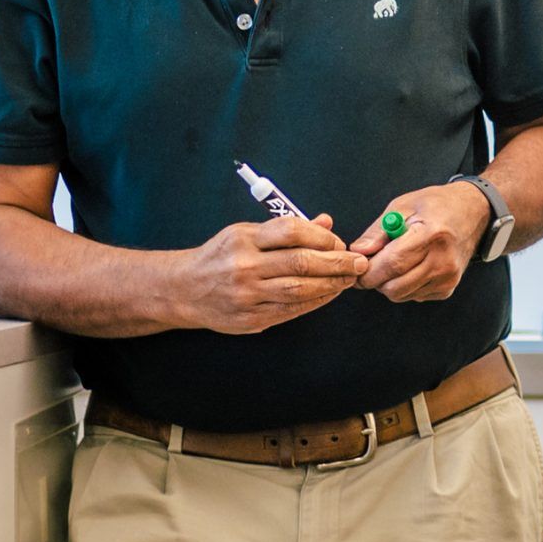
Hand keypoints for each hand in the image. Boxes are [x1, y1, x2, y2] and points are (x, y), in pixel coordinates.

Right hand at [170, 214, 368, 333]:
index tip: (339, 242)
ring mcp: (246, 295)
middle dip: (337, 262)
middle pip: (300, 262)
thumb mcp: (245, 233)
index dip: (321, 236)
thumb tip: (325, 222)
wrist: (183, 289)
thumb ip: (285, 229)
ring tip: (349, 278)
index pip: (290, 231)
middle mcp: (244, 266)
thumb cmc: (220, 256)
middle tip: (358, 262)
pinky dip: (316, 302)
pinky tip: (330, 294)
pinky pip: (291, 310)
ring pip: (299, 290)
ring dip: (331, 284)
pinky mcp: (251, 319)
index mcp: (243, 239)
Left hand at [351, 182, 492, 302]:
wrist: (473, 213)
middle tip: (372, 264)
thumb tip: (358, 252)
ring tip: (395, 260)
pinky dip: (405, 286)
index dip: (369, 271)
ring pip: (402, 295)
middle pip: (395, 287)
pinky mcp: (448, 288)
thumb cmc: (436, 205)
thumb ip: (377, 231)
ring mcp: (448, 277)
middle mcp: (443, 260)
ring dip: (390, 283)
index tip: (357, 268)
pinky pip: (414, 296)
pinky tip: (412, 266)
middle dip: (375, 280)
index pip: (393, 264)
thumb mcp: (404, 206)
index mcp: (432, 235)